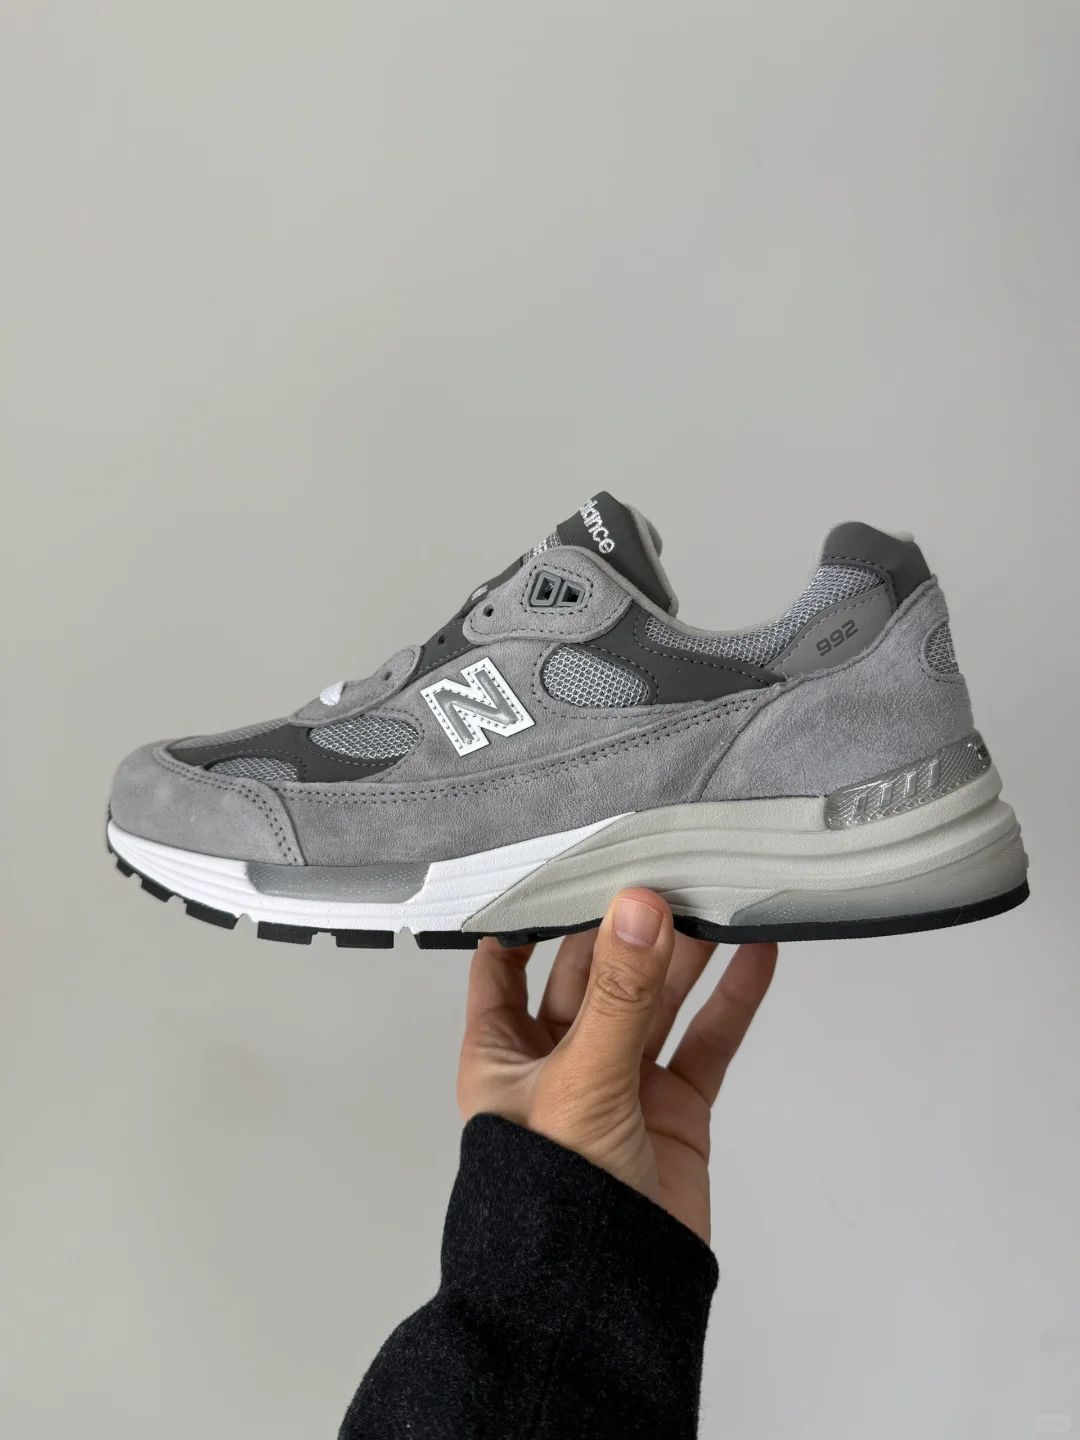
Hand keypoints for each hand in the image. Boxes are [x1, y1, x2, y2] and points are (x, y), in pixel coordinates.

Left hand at [458, 888, 776, 1243]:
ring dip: (683, 951)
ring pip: (654, 999)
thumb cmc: (552, 1203)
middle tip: (662, 866)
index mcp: (503, 1052)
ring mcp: (620, 1082)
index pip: (505, 964)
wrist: (606, 1303)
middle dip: (625, 923)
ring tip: (714, 893)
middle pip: (593, 970)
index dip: (529, 914)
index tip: (564, 860)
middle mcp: (559, 1060)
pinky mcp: (673, 1110)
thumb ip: (617, 993)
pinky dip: (731, 999)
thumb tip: (639, 906)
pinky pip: (705, 1042)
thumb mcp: (580, 1081)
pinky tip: (755, 955)